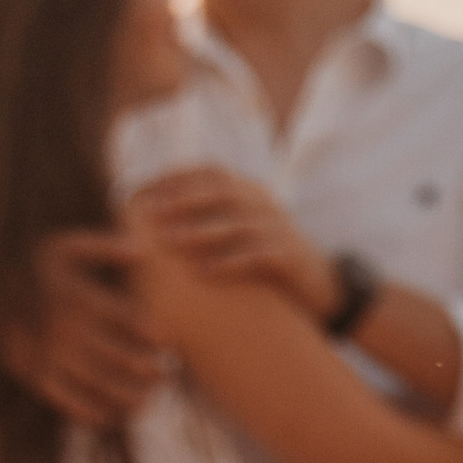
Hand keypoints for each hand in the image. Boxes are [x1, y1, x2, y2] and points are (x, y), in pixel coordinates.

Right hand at [3, 228, 167, 430]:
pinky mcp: (38, 376)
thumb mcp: (65, 247)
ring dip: (127, 395)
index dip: (149, 332)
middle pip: (117, 354)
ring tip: (148, 400)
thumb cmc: (37, 269)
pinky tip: (114, 415)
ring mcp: (51, 355)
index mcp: (77, 295)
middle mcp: (65, 328)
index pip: (125, 317)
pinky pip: (70, 401)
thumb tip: (142, 247)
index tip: (164, 341)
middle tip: (162, 373)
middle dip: (145, 368)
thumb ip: (104, 246)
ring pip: (98, 382)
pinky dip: (95, 412)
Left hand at [127, 169, 336, 320]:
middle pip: (221, 190)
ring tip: (168, 242)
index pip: (209, 173)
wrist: (322, 290)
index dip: (175, 178)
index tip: (140, 191)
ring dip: (199, 230)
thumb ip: (209, 225)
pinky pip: (257, 256)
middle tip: (148, 213)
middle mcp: (263, 204)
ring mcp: (278, 229)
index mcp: (249, 193)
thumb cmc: (267, 265)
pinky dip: (229, 263)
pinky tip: (203, 273)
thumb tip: (157, 227)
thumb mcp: (240, 236)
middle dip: (182, 198)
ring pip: (236, 222)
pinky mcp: (289, 259)